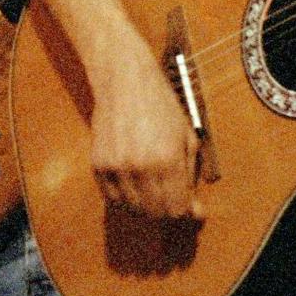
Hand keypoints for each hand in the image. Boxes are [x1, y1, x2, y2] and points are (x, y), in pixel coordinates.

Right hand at [91, 59, 199, 220]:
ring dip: (147, 204)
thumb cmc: (161, 106)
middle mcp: (141, 166)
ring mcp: (117, 167)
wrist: (125, 82)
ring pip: (134, 209)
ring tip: (153, 185)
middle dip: (168, 209)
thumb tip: (196, 211)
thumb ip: (191, 176)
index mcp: (168, 158)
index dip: (185, 210)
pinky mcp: (98, 165)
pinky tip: (135, 181)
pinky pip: (113, 198)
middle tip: (171, 195)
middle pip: (156, 213)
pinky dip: (126, 197)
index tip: (189, 205)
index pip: (177, 208)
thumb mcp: (187, 137)